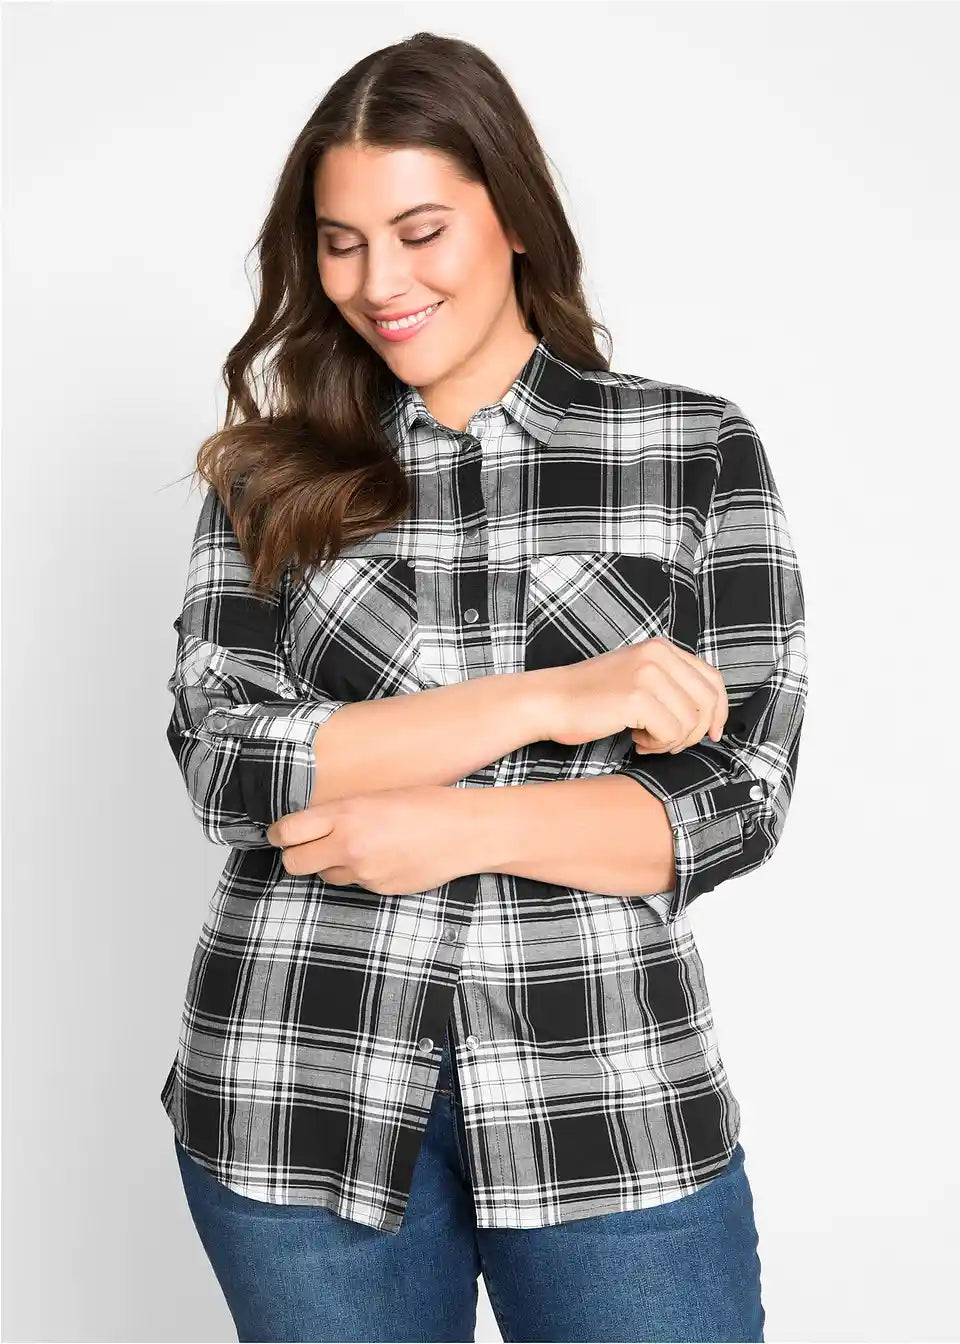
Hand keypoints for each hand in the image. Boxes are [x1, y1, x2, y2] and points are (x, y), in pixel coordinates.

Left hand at [264, 784, 472, 894]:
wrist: (467, 831)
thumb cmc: (426, 803)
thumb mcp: (376, 796)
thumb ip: (340, 812)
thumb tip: (310, 825)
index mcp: (346, 814)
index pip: (286, 833)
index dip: (278, 835)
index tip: (280, 834)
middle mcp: (349, 846)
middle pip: (294, 862)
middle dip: (296, 855)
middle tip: (308, 846)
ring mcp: (364, 872)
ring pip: (325, 876)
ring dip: (331, 865)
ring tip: (359, 847)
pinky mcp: (380, 889)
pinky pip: (356, 884)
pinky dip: (361, 874)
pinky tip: (385, 857)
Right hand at [540, 638, 728, 754]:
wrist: (550, 701)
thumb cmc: (592, 697)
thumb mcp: (638, 677)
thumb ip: (671, 684)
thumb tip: (710, 716)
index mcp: (662, 648)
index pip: (712, 679)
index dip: (719, 711)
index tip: (713, 733)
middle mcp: (659, 654)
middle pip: (707, 702)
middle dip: (695, 732)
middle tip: (669, 742)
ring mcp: (649, 674)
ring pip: (691, 722)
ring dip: (671, 741)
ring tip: (645, 739)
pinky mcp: (638, 697)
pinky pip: (671, 733)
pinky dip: (656, 745)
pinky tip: (635, 740)